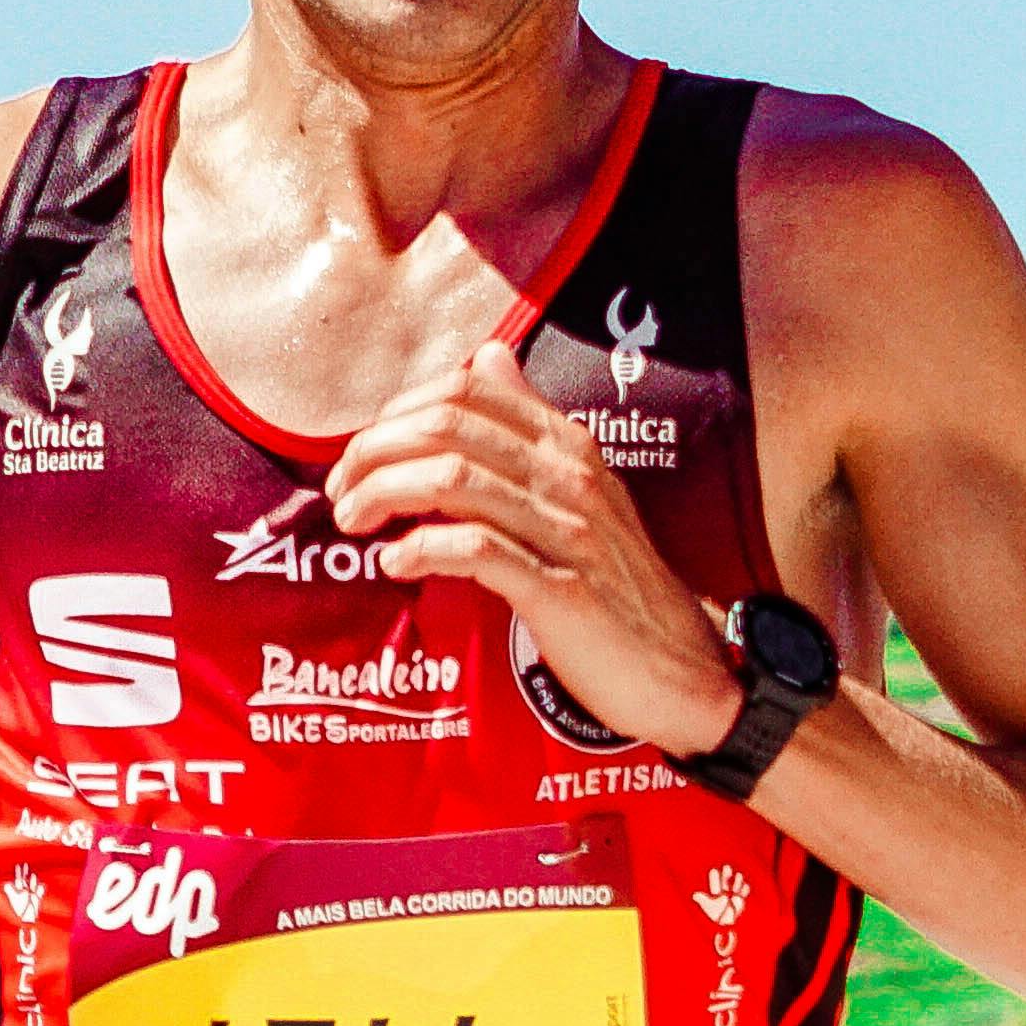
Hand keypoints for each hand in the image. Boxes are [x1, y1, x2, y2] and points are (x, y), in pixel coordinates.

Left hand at [326, 339, 744, 752]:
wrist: (683, 667)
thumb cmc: (618, 584)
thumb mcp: (582, 489)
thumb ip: (529, 425)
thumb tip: (487, 358)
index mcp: (568, 446)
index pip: (469, 388)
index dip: (399, 410)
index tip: (366, 451)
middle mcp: (567, 477)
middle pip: (446, 427)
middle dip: (374, 451)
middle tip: (342, 492)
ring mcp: (566, 532)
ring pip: (451, 479)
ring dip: (382, 495)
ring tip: (353, 522)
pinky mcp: (559, 592)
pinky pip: (475, 550)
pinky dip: (421, 550)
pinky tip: (395, 565)